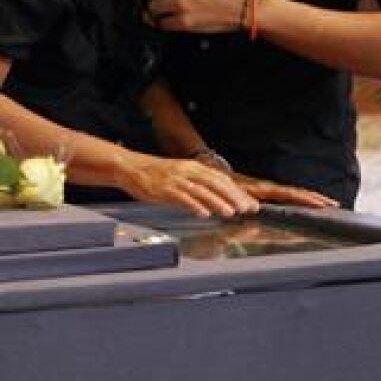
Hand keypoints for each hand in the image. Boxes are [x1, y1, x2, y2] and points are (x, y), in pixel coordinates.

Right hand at [123, 155, 258, 218]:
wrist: (130, 167)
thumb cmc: (155, 174)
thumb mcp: (180, 176)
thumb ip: (197, 187)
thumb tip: (216, 202)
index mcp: (193, 167)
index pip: (221, 179)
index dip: (237, 191)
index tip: (250, 202)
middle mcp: (187, 171)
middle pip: (215, 184)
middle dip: (233, 197)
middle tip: (248, 209)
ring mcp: (176, 180)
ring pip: (201, 191)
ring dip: (217, 202)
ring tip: (231, 212)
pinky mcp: (163, 189)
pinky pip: (182, 197)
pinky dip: (194, 205)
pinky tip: (203, 213)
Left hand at [230, 171, 338, 208]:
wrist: (214, 171)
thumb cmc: (222, 185)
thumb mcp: (231, 194)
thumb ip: (241, 202)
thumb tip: (255, 209)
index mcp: (263, 188)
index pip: (290, 194)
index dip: (306, 199)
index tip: (321, 204)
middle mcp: (269, 187)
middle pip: (298, 192)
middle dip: (316, 198)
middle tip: (335, 205)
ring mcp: (269, 189)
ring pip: (295, 192)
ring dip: (312, 197)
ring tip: (330, 204)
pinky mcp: (266, 191)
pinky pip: (288, 194)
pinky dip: (301, 197)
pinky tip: (310, 203)